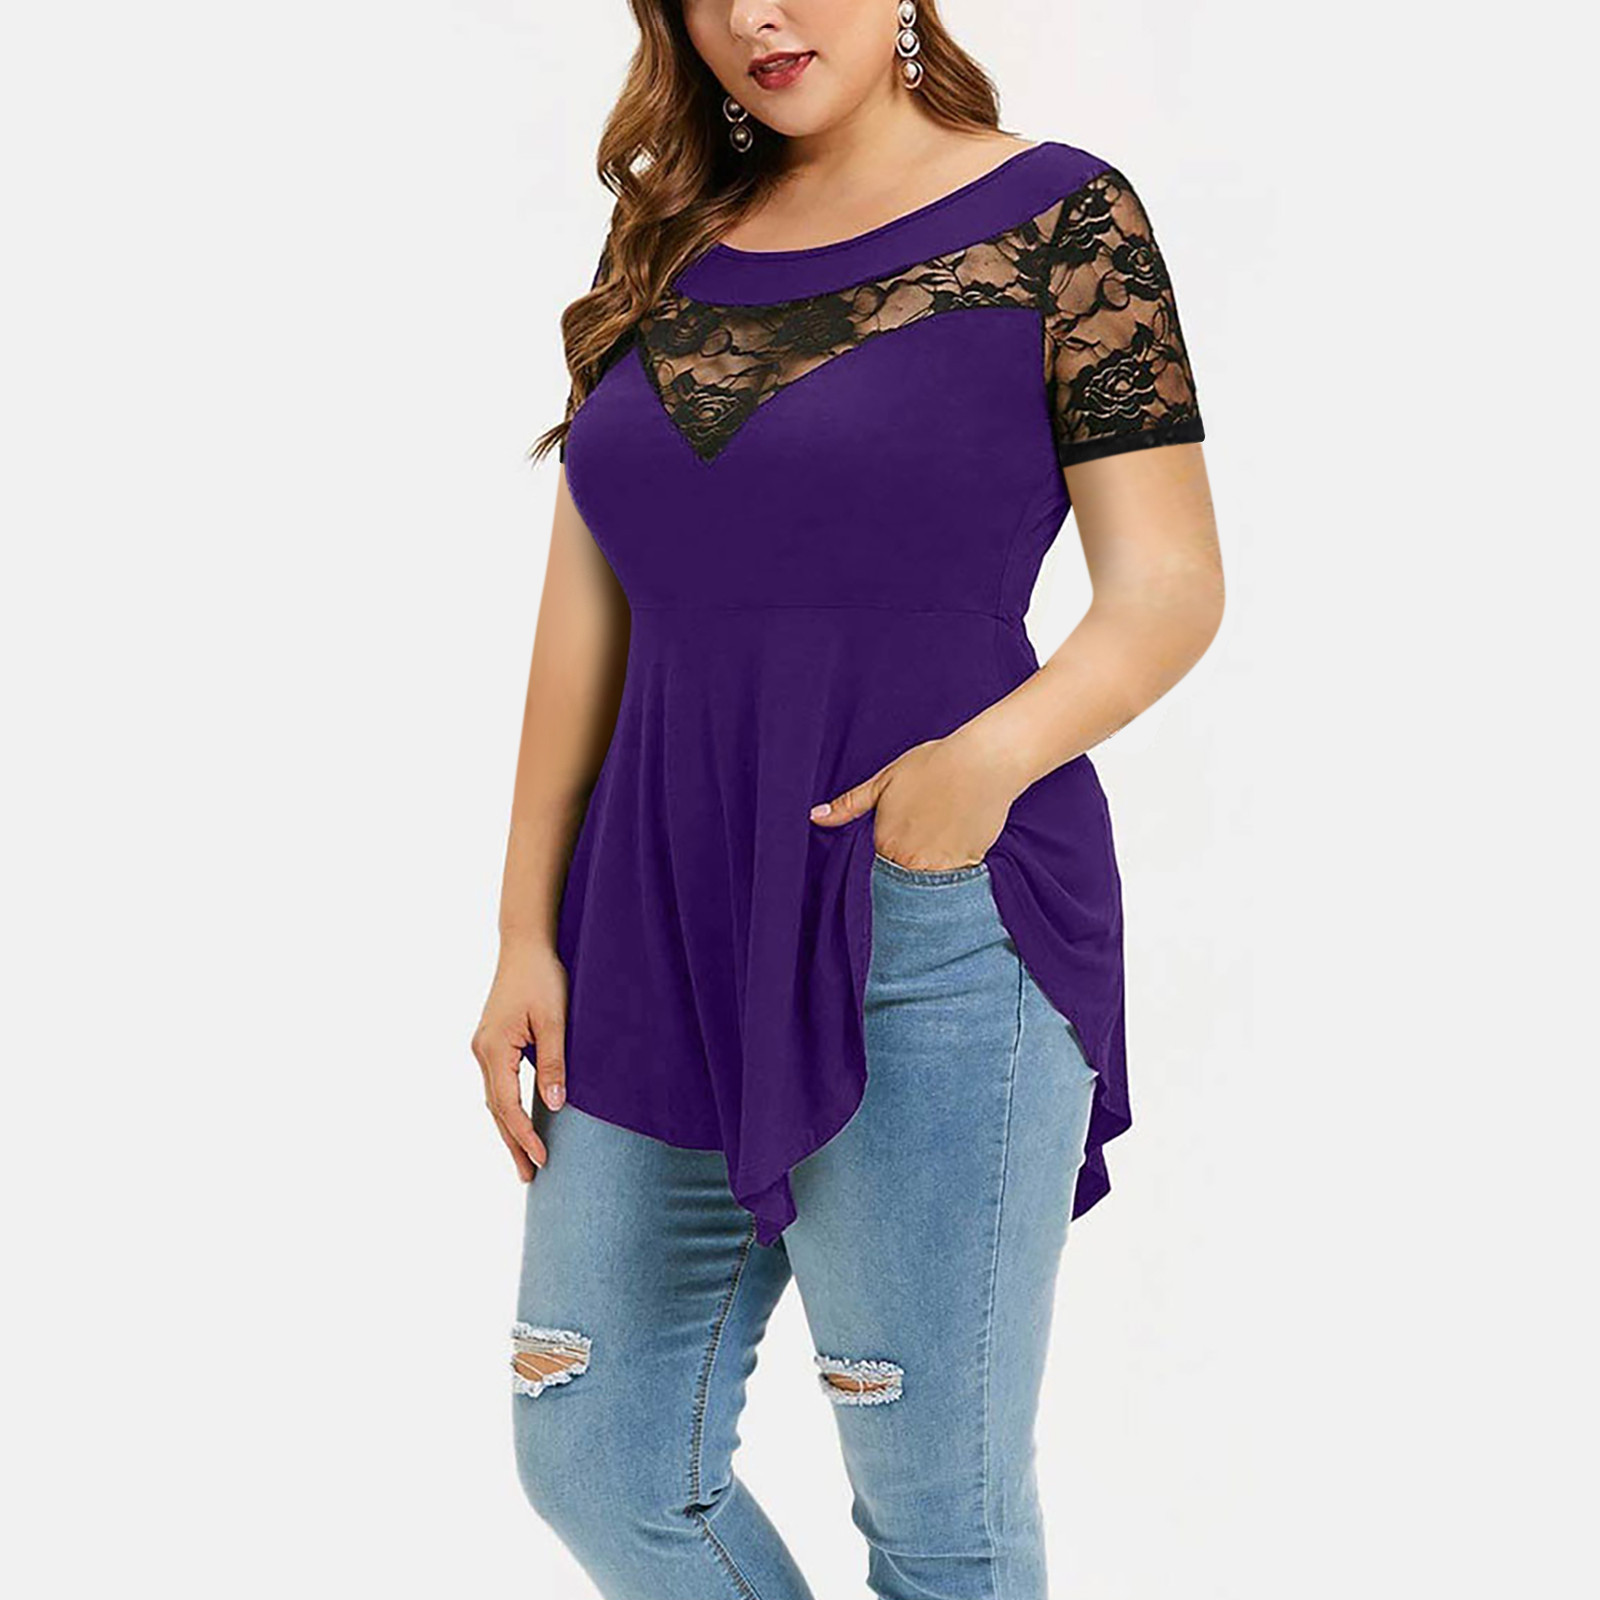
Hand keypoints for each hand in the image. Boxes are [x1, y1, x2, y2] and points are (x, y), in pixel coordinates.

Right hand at [471, 940, 569, 1180]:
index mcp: (493, 1049)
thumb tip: (554, 1106)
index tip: (542, 1161)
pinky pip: (497, 1085)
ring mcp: (482, 1048)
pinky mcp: (490, 1042)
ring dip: (509, 1130)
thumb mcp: (554, 1020)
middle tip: (530, 1177)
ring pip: (494, 1100)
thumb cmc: (542, 977)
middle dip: (513, 1144)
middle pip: (496, 1110)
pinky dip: (507, 1108)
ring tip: (525, 1160)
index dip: (524, 1136)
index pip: (507, 1106)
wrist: (524, 945)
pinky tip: (519, 1122)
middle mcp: (481, 1052)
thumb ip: (553, 1063)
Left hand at [808, 732, 1016, 870]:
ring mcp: (939, 867)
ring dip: (929, 878)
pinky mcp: (968, 866)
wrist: (983, 762)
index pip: (876, 869)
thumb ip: (849, 805)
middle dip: (906, 874)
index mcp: (885, 843)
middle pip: (900, 883)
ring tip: (939, 846)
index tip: (899, 845)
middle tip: (922, 844)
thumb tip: (815, 817)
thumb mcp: (884, 780)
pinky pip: (955, 885)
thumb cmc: (933, 765)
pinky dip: (954, 876)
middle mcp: (909, 861)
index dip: (886, 859)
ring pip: (927, 888)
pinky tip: (956, 850)